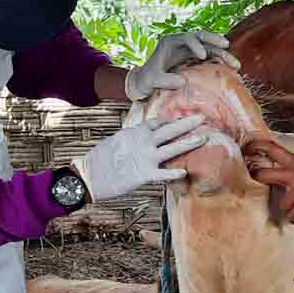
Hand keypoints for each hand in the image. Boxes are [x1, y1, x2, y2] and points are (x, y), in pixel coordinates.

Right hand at [72, 115, 206, 201]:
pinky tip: (185, 172)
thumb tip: (139, 137)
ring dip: (189, 142)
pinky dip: (174, 173)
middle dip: (187, 123)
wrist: (90, 175)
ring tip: (203, 138)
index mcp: (134, 132)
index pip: (157, 123)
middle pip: (169, 130)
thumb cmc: (99, 159)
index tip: (183, 118)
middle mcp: (142, 142)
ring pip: (172, 148)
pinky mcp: (144, 175)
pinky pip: (163, 174)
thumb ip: (130, 138)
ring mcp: (145, 158)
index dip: (171, 120)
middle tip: (202, 118)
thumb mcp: (115, 141)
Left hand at [125, 31, 240, 100]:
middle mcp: (181, 43)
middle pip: (201, 36)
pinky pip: (211, 57)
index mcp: (170, 42)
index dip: (195, 44)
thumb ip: (164, 80)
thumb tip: (182, 81)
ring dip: (222, 54)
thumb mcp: (152, 81)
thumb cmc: (146, 80)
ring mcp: (189, 50)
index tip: (202, 56)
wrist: (145, 84)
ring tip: (235, 64)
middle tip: (226, 46)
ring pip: (209, 47)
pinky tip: (231, 69)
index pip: (186, 38)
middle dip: (214, 40)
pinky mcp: (195, 59)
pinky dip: (220, 62)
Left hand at [242, 140, 293, 223]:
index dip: (256, 146)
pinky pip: (292, 215)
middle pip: (263, 175)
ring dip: (290, 207)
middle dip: (255, 178)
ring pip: (282, 203)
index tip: (245, 148)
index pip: (272, 149)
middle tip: (253, 179)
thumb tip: (276, 170)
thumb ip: (293, 167)